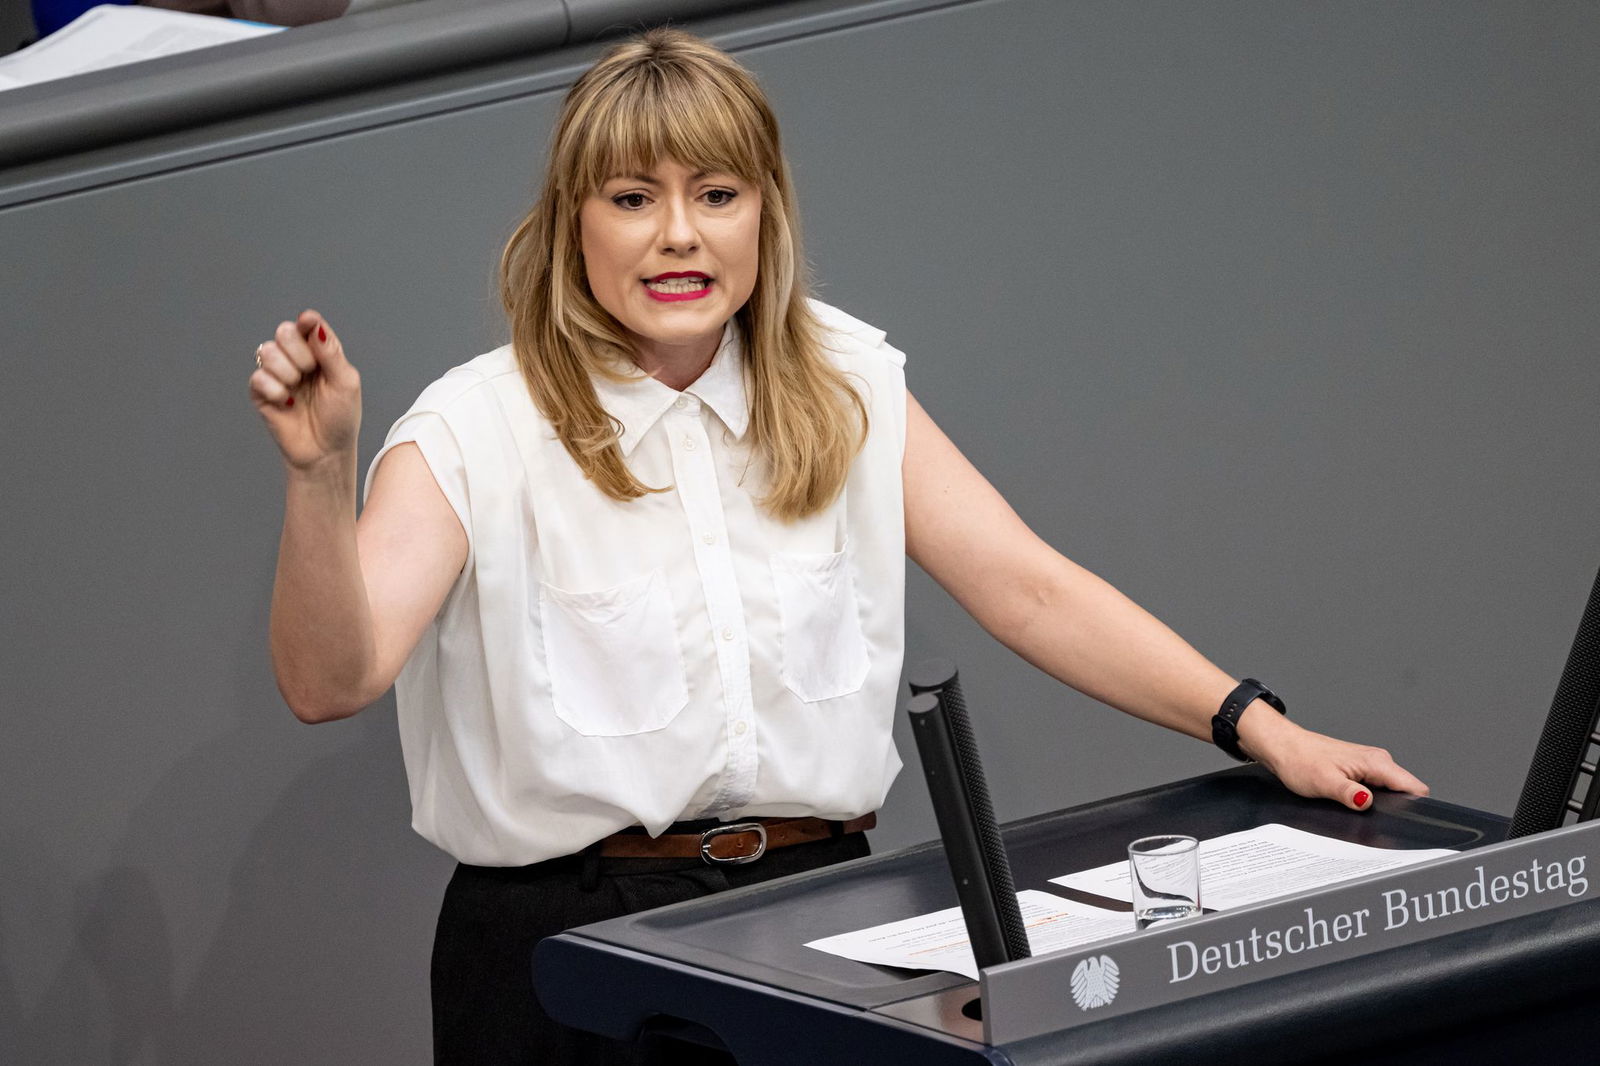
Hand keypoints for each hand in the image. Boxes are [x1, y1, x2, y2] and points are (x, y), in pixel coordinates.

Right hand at [249, 310, 361, 471]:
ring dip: (287, 371)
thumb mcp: (345, 383)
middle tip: (311, 373)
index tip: (308, 322)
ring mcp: (277, 374)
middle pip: (285, 331)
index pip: (308, 325)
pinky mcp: (260, 392)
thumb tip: (314, 324)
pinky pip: (259, 377)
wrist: (325, 451)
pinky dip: (275, 390)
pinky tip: (287, 403)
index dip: (307, 321)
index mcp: (319, 353)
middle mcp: (295, 359)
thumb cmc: (340, 418)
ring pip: (268, 351)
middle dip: (300, 352)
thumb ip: (331, 353)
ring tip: (298, 390)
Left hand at [1237, 705, 1429, 810]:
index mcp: (1376, 762)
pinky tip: (1355, 804)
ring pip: (1390, 790)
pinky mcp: (1359, 770)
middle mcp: (1377, 760)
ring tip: (1360, 810)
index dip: (1415, 807)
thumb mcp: (1325, 782)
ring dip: (1381, 804)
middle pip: (1405, 791)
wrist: (1282, 747)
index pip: (1415, 787)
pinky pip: (1376, 788)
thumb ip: (1350, 794)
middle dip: (1397, 809)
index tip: (1405, 822)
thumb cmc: (1299, 760)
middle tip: (1374, 820)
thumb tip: (1368, 803)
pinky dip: (1370, 799)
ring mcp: (1368, 765)